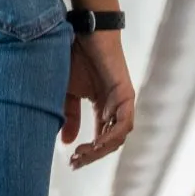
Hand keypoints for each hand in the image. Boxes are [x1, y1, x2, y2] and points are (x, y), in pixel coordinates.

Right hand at [62, 30, 134, 169]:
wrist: (83, 33)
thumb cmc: (74, 58)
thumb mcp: (67, 93)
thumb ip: (70, 117)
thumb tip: (68, 142)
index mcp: (103, 109)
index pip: (100, 139)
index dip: (88, 153)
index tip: (71, 162)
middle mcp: (115, 108)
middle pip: (109, 142)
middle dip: (92, 155)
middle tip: (75, 162)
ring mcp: (123, 102)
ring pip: (118, 136)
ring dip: (102, 149)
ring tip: (83, 154)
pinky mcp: (126, 95)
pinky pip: (124, 123)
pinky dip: (112, 135)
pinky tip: (97, 143)